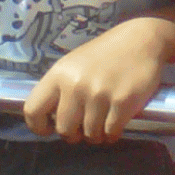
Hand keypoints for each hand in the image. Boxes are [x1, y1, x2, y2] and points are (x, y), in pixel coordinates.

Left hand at [23, 17, 168, 143]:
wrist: (142, 40)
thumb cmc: (106, 54)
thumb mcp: (75, 64)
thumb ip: (61, 89)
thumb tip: (52, 121)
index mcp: (59, 74)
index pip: (33, 110)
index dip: (39, 126)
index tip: (51, 128)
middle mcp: (76, 85)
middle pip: (64, 129)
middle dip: (74, 134)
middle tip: (84, 127)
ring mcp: (99, 94)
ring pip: (90, 134)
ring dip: (97, 135)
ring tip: (103, 123)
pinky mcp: (122, 102)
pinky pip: (111, 132)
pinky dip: (113, 134)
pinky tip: (116, 124)